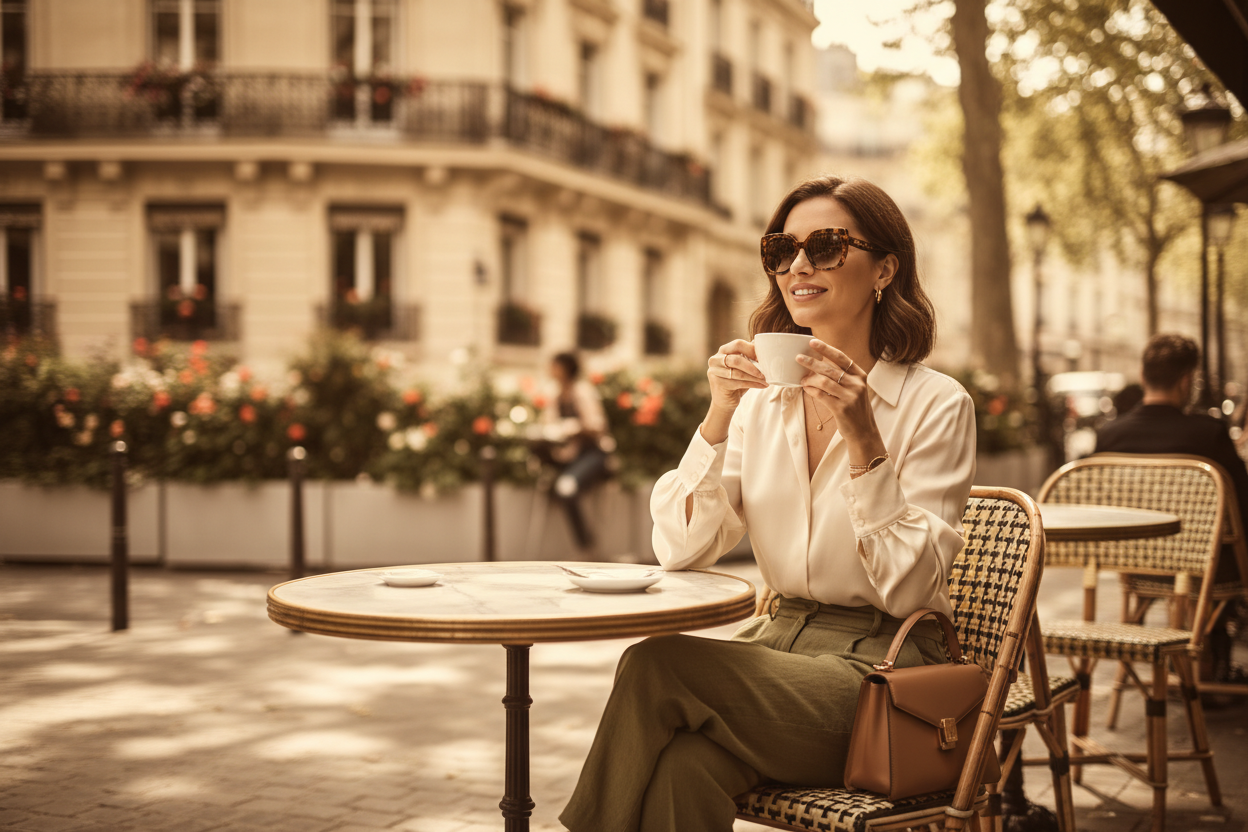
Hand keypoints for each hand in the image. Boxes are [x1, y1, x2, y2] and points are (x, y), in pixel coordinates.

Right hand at [699, 340, 766, 446]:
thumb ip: (749, 356)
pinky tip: (762, 386)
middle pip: (736, 359)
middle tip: (766, 371)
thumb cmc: (736, 381)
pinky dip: (753, 384)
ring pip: (738, 373)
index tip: (764, 357)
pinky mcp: (718, 384)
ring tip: (766, 380)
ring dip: (754, 377)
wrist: (725, 401)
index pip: (738, 344)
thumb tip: (762, 344)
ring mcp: (714, 372)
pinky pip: (738, 383)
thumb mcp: (743, 367)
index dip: (752, 350)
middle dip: (753, 366)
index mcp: (723, 351)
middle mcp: (715, 359)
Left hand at [797, 340, 885, 457]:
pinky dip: (811, 391)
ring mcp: (850, 397)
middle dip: (812, 362)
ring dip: (810, 379)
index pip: (842, 358)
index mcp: (860, 376)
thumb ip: (842, 377)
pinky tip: (806, 389)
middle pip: (830, 368)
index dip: (826, 349)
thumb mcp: (855, 389)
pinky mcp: (841, 409)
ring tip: (802, 379)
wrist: (864, 432)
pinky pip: (821, 395)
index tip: (812, 342)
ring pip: (824, 381)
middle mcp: (857, 384)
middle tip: (799, 358)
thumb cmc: (856, 409)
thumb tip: (818, 364)